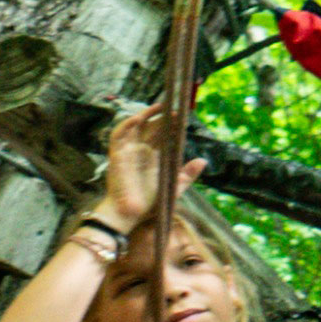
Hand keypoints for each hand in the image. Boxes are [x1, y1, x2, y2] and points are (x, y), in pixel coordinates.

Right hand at [92, 101, 179, 227]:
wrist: (131, 215)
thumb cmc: (150, 205)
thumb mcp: (174, 187)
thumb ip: (188, 175)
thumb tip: (203, 160)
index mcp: (155, 158)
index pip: (164, 137)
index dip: (173, 127)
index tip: (184, 118)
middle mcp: (142, 152)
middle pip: (152, 129)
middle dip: (164, 119)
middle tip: (176, 111)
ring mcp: (129, 151)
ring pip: (137, 127)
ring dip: (146, 115)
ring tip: (161, 107)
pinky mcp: (117, 154)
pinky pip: (119, 135)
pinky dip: (127, 124)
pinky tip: (139, 117)